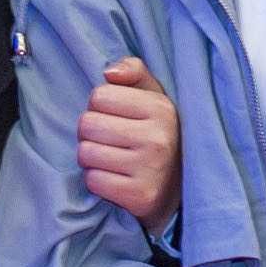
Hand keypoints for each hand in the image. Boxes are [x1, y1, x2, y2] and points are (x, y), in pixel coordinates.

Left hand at [77, 57, 181, 229]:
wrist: (180, 189)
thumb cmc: (157, 134)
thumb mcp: (153, 97)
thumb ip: (133, 70)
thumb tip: (108, 73)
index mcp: (161, 108)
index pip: (99, 96)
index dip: (99, 107)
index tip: (114, 118)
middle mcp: (158, 138)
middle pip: (87, 124)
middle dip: (90, 133)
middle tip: (108, 141)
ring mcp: (150, 169)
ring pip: (86, 153)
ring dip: (91, 158)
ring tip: (111, 160)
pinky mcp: (140, 196)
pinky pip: (93, 181)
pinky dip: (97, 180)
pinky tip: (115, 179)